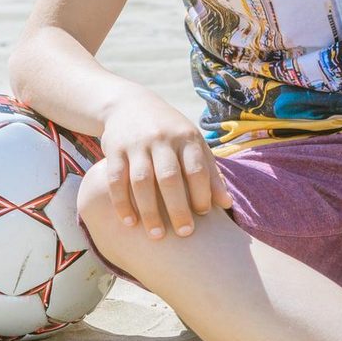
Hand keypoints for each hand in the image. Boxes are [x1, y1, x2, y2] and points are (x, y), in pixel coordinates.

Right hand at [97, 95, 231, 239]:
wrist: (129, 104)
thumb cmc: (170, 132)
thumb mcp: (192, 143)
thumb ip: (210, 172)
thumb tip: (226, 205)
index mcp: (186, 137)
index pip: (197, 169)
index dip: (202, 193)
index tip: (204, 215)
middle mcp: (161, 139)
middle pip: (170, 178)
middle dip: (178, 208)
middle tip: (185, 234)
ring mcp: (136, 144)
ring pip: (142, 181)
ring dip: (149, 211)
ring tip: (156, 236)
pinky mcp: (114, 149)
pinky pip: (116, 180)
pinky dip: (122, 203)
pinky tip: (129, 222)